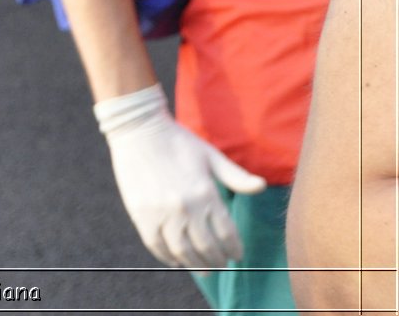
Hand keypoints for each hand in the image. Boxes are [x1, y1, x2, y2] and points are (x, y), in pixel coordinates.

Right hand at [94, 85, 266, 268]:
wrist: (138, 130)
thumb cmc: (178, 142)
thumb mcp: (210, 156)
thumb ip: (236, 176)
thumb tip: (261, 186)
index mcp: (206, 194)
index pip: (227, 234)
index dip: (234, 249)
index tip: (237, 255)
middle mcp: (186, 207)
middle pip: (207, 248)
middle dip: (218, 261)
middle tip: (221, 265)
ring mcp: (162, 212)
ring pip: (183, 251)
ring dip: (195, 265)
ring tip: (203, 270)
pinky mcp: (141, 214)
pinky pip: (156, 245)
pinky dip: (168, 257)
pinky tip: (176, 259)